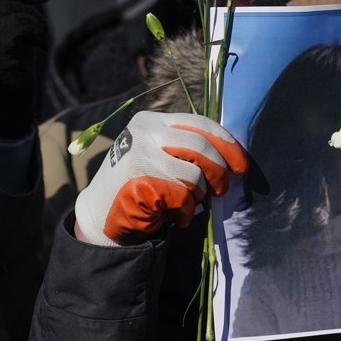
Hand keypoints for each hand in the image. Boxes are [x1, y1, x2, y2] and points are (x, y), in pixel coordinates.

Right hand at [74, 111, 248, 245]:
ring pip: (194, 174)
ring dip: (199, 196)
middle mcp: (144, 132)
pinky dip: (185, 212)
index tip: (241, 165)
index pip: (199, 124)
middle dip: (219, 171)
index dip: (226, 143)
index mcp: (153, 121)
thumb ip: (187, 150)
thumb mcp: (161, 156)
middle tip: (222, 190)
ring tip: (188, 205)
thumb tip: (232, 156)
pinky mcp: (138, 180)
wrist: (99, 216)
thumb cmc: (140, 186)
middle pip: (200, 146)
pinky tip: (176, 218)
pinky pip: (181, 196)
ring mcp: (139, 154)